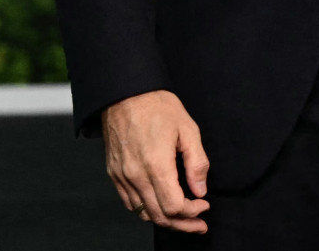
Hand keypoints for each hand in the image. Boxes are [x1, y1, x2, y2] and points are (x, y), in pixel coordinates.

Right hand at [103, 89, 211, 232]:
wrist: (125, 94)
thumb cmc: (158, 107)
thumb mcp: (188, 129)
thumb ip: (197, 162)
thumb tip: (200, 190)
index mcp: (156, 164)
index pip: (173, 206)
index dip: (192, 212)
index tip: (204, 205)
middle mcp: (135, 175)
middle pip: (158, 215)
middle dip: (182, 224)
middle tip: (199, 224)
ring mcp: (121, 176)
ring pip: (143, 212)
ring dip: (164, 220)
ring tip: (183, 219)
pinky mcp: (114, 173)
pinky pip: (129, 202)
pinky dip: (146, 210)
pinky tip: (160, 206)